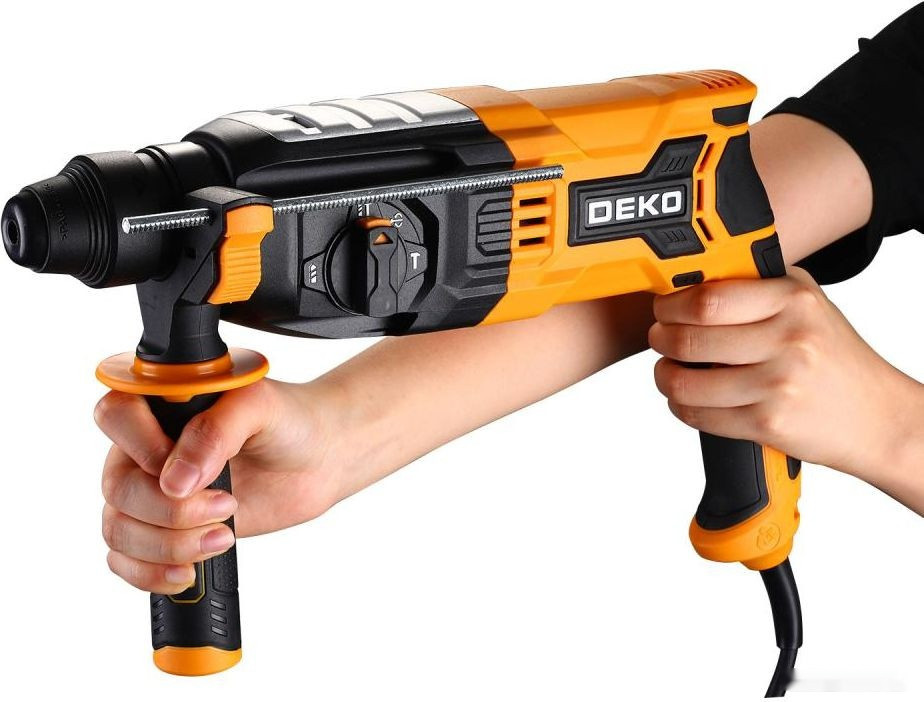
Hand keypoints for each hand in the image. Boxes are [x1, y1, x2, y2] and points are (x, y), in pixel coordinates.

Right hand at [94, 379, 339, 593]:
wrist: (318, 459)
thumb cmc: (289, 421)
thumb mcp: (260, 407)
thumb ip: (216, 432)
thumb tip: (175, 479)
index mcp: (162, 402)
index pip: (115, 416)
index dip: (141, 448)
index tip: (185, 472)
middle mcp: (145, 446)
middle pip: (118, 486)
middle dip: (172, 510)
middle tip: (226, 505)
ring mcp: (151, 490)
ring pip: (119, 528)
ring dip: (169, 544)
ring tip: (223, 536)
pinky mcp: (163, 528)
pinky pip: (125, 558)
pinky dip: (150, 573)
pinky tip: (188, 571)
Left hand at [648, 267, 922, 481]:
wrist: (878, 417)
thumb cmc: (834, 358)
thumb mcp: (808, 305)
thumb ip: (758, 286)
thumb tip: (694, 277)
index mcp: (793, 301)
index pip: (708, 298)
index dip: (672, 304)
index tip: (663, 306)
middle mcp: (788, 340)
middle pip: (690, 338)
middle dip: (661, 338)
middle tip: (659, 337)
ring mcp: (777, 384)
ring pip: (686, 382)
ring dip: (664, 377)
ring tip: (668, 371)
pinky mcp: (767, 423)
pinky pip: (700, 415)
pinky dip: (681, 408)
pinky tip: (687, 399)